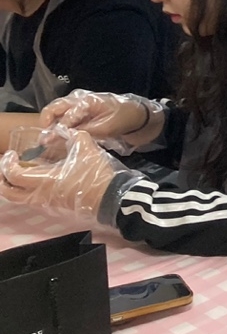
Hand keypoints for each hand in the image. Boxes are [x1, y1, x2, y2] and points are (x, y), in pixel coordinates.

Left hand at [0, 127, 134, 223]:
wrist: (109, 196)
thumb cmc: (95, 173)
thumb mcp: (86, 148)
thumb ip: (72, 135)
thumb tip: (62, 129)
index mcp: (44, 180)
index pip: (14, 175)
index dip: (7, 164)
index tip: (12, 154)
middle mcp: (40, 194)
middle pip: (9, 193)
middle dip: (2, 180)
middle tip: (6, 165)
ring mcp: (46, 201)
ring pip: (18, 198)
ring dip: (12, 185)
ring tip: (17, 171)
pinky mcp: (53, 204)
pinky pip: (30, 198)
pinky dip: (24, 188)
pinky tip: (34, 176)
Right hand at [40, 91, 162, 154]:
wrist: (138, 116)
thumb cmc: (124, 119)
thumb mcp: (105, 128)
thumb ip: (81, 132)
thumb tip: (57, 137)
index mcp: (87, 100)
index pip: (66, 114)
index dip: (57, 129)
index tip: (49, 142)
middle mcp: (79, 99)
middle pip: (55, 107)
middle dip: (47, 123)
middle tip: (44, 141)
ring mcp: (78, 104)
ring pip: (57, 112)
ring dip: (52, 126)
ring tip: (50, 142)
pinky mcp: (79, 112)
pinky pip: (64, 117)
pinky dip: (60, 127)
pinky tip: (59, 139)